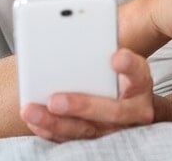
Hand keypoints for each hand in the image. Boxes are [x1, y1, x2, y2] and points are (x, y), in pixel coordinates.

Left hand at [20, 48, 153, 141]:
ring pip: (87, 129)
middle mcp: (133, 109)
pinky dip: (51, 130)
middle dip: (82, 105)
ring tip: (31, 110)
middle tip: (54, 99)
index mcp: (140, 83)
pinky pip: (72, 138)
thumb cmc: (115, 72)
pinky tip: (34, 120)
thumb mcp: (116, 58)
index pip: (139, 73)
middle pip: (113, 111)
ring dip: (56, 122)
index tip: (116, 56)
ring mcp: (114, 128)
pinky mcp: (95, 137)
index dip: (129, 66)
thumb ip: (103, 49)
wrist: (126, 100)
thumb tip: (75, 33)